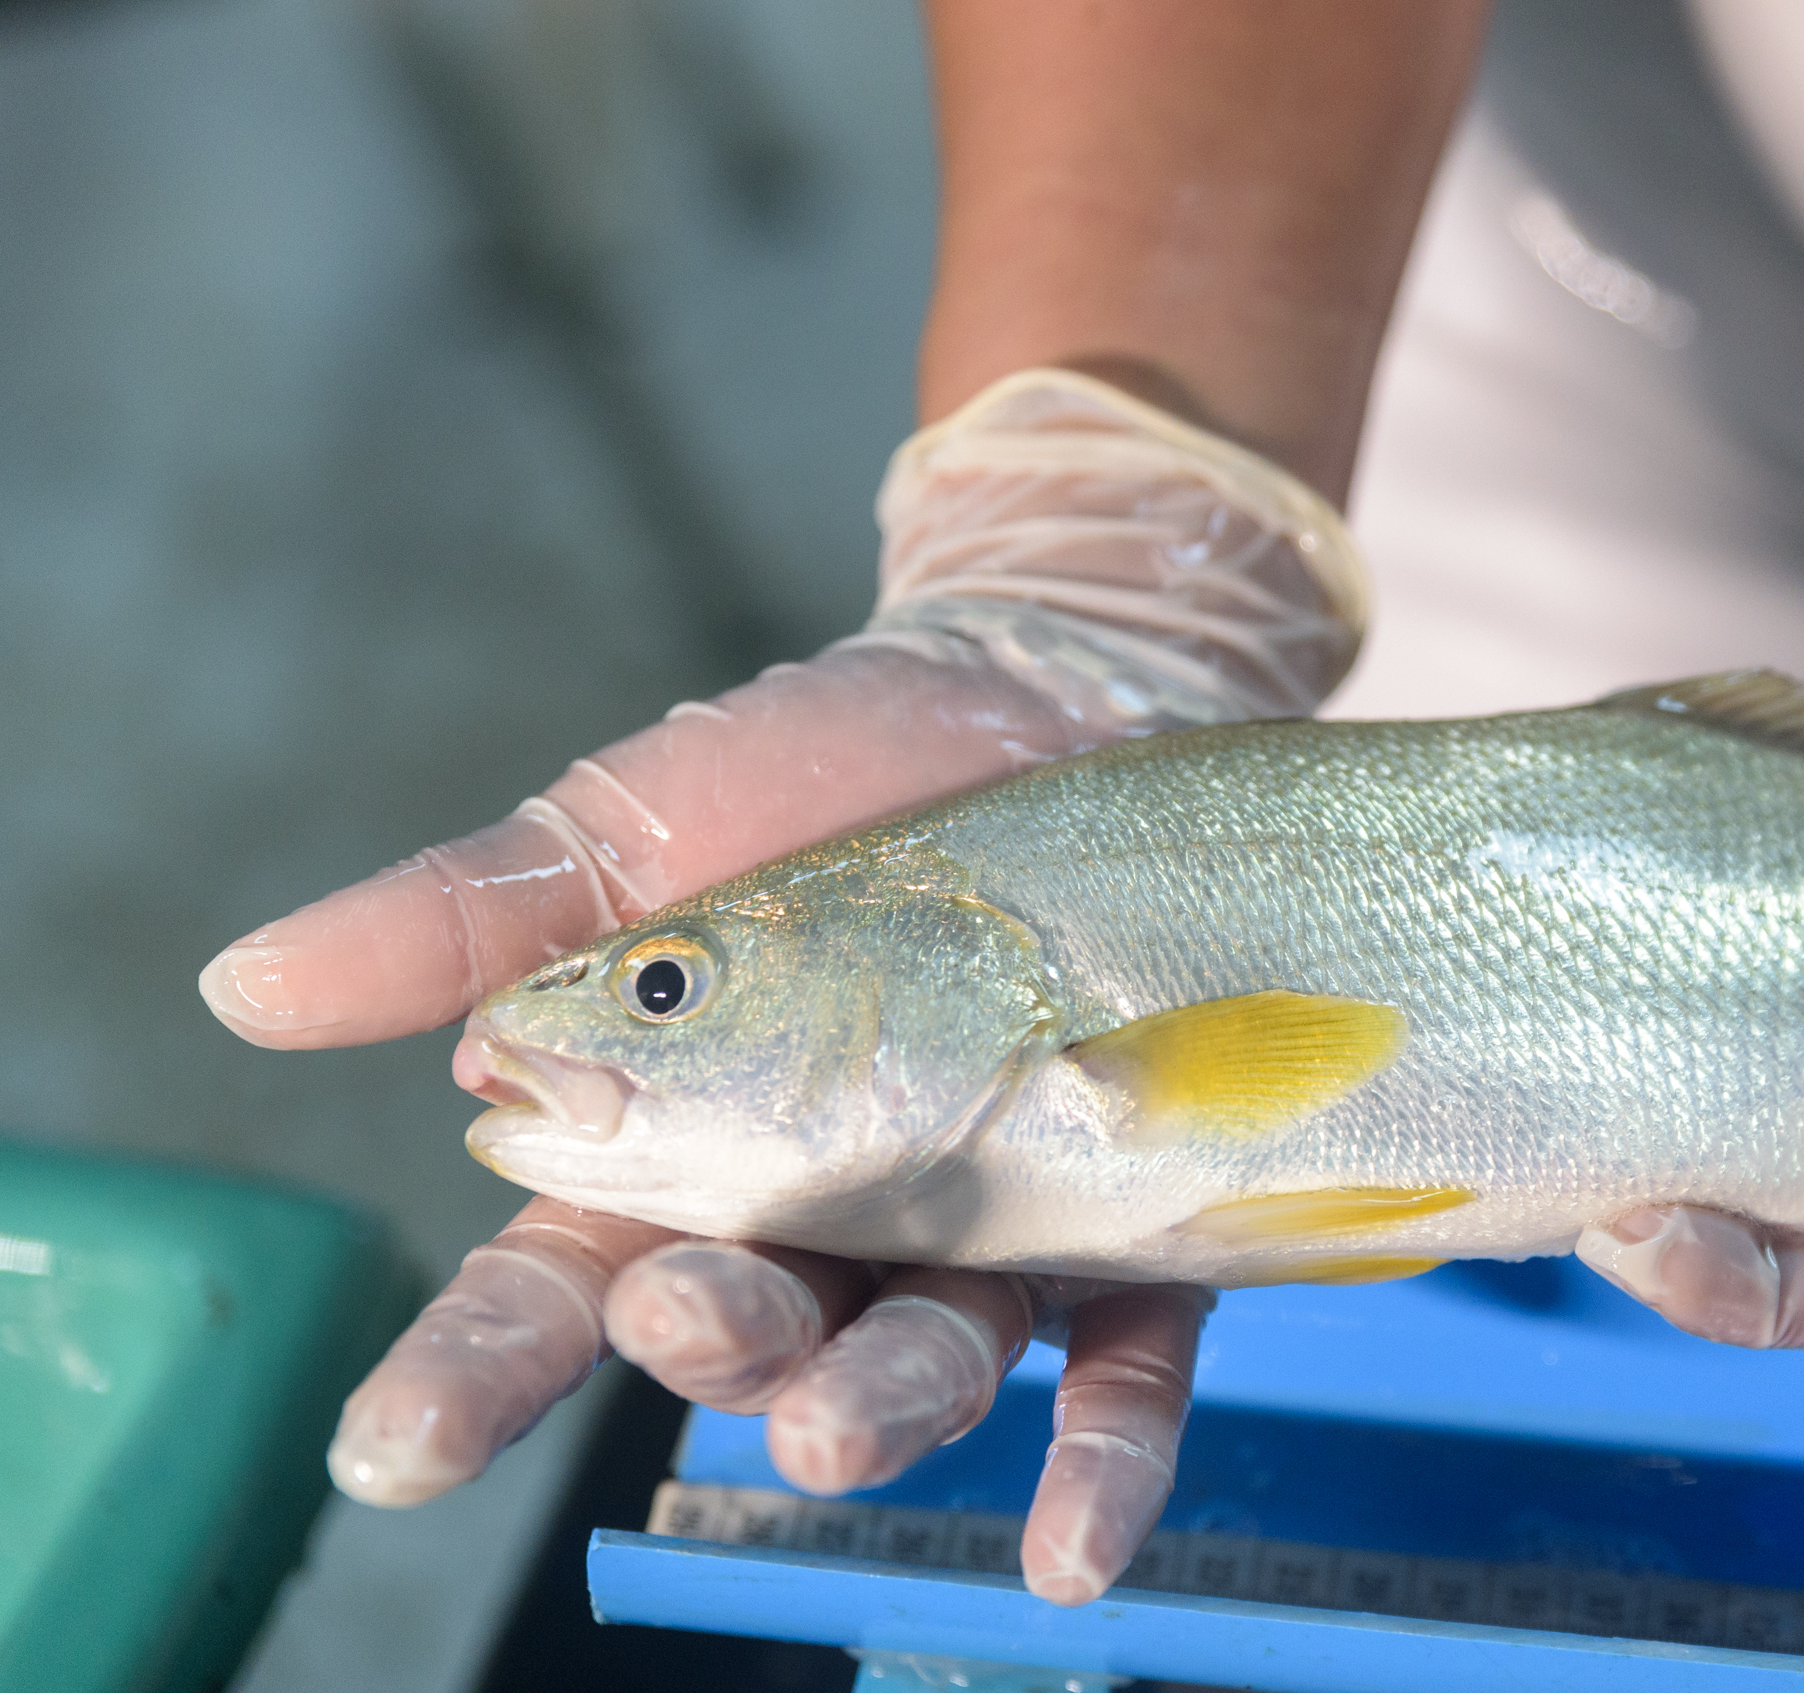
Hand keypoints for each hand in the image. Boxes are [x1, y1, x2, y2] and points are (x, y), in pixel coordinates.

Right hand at [209, 369, 1359, 1602]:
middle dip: (714, 1344)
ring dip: (882, 1405)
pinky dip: (1101, 1461)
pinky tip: (1071, 1552)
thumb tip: (244, 985)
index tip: (397, 1448)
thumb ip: (458, 920)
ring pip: (922, 1359)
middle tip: (695, 1311)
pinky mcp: (1134, 1214)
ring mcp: (980, 1229)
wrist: (1050, 676)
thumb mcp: (631, 834)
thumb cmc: (819, 763)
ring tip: (849, 1418)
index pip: (553, 1290)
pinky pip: (1124, 1367)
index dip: (471, 1373)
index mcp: (683, 1147)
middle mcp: (827, 1219)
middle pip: (747, 1332)